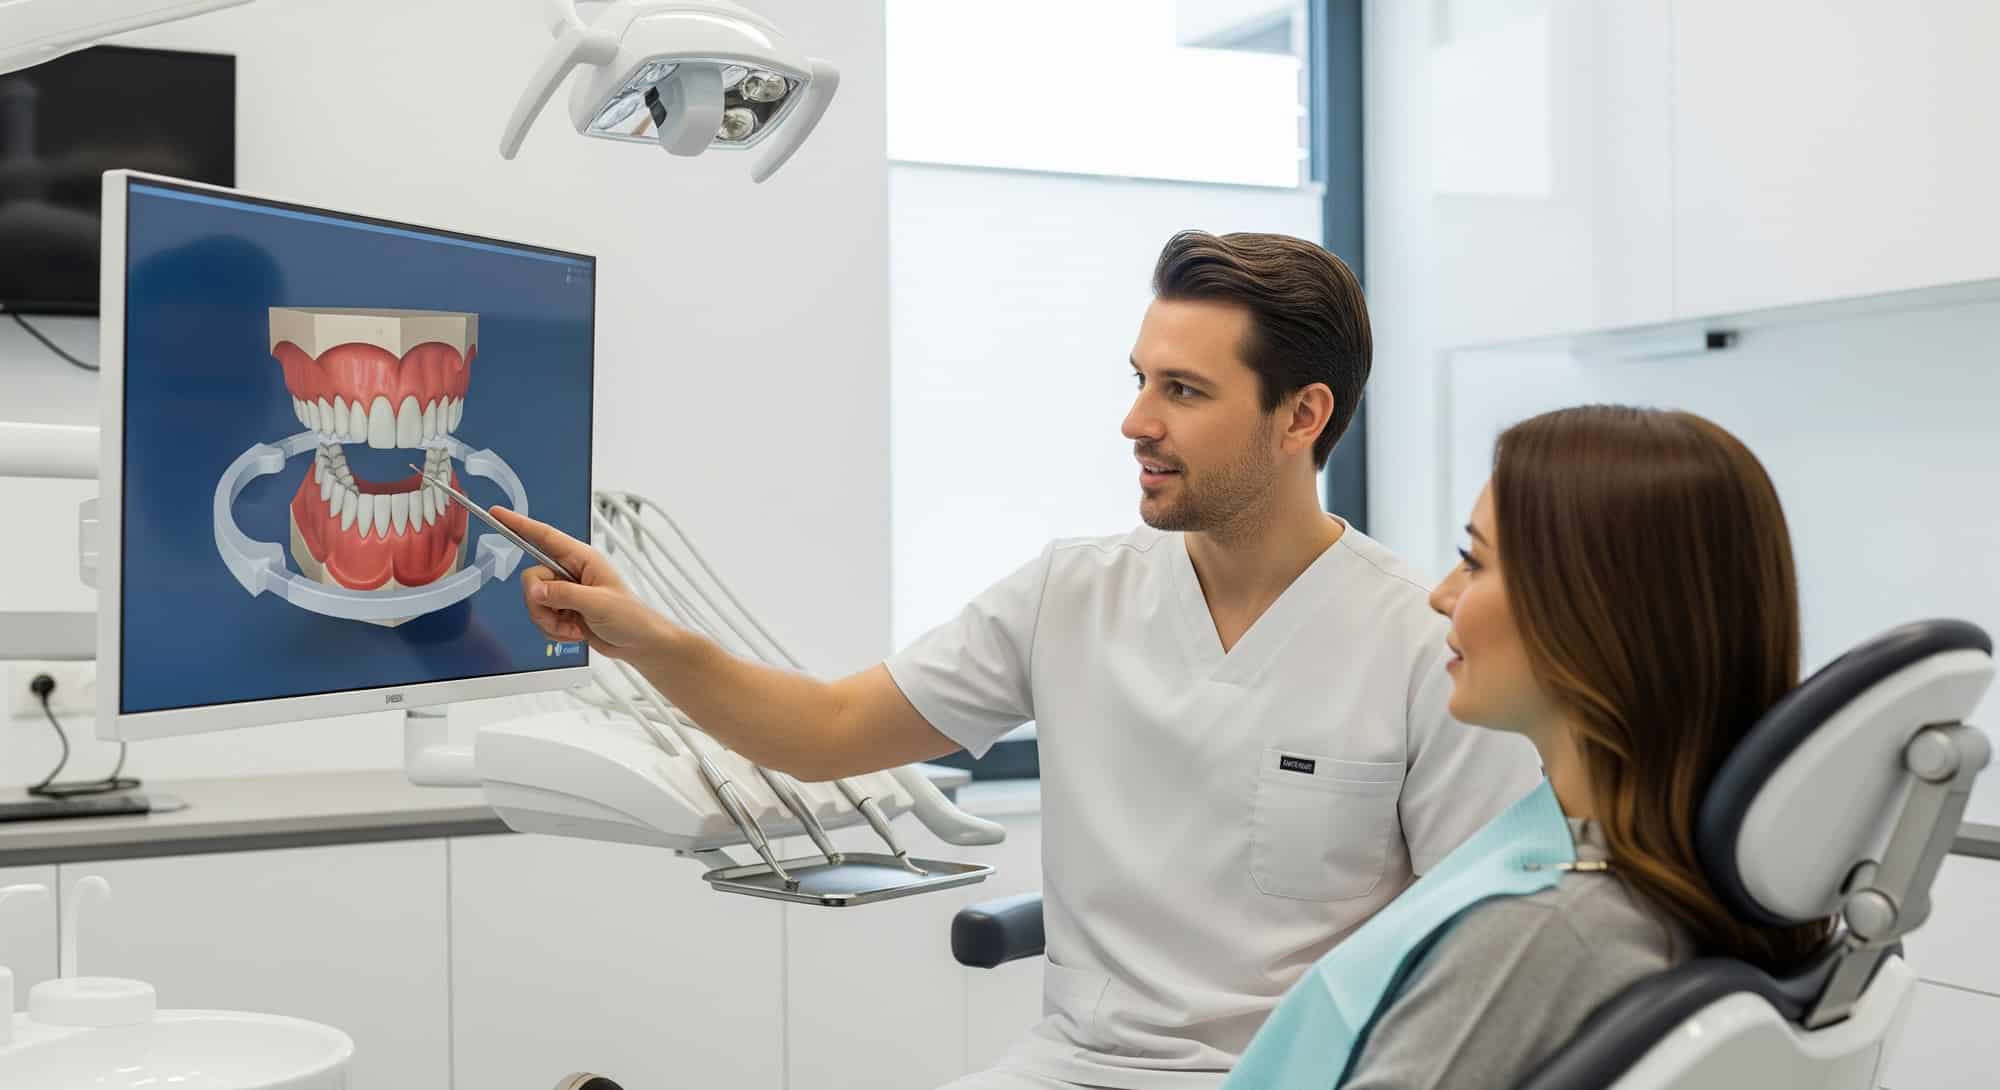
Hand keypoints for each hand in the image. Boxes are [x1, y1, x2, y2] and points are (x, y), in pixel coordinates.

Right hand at [488, 506, 662, 658]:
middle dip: (541, 603)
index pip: (545, 536)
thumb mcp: (598, 603)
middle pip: (532, 578)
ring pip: (534, 601)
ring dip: (549, 620)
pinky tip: (574, 632)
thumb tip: (535, 590)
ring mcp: (565, 592)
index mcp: (583, 559)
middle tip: (563, 614)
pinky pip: (540, 617)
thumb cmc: (631, 618)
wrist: (638, 643)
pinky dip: (553, 629)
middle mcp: (571, 571)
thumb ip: (564, 594)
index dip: (519, 524)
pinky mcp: (563, 610)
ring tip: (574, 626)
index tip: (497, 514)